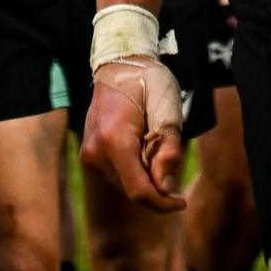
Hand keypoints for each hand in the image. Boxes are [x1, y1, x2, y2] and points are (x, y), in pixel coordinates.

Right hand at [81, 56, 187, 209]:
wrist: (118, 67)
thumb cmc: (147, 84)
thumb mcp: (168, 111)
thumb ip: (168, 151)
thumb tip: (166, 188)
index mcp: (114, 141)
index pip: (138, 190)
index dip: (162, 203)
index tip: (182, 202)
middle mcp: (95, 153)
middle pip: (132, 189)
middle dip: (155, 182)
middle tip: (166, 150)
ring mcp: (88, 155)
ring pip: (124, 184)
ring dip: (145, 174)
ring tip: (150, 140)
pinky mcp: (89, 155)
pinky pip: (117, 175)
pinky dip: (134, 168)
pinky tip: (140, 144)